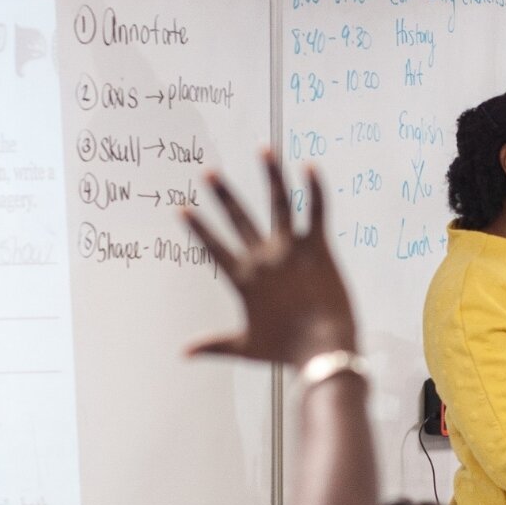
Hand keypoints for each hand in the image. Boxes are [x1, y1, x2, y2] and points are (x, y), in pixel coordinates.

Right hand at [182, 154, 355, 366]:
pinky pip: (316, 211)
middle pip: (238, 219)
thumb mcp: (245, 348)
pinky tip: (310, 167)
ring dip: (270, 174)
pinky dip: (314, 188)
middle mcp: (263, 259)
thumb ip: (213, 346)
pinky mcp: (319, 248)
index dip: (196, 228)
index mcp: (244, 280)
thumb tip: (182, 355)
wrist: (324, 350)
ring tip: (264, 149)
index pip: (213, 248)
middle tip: (208, 172)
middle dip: (222, 194)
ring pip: (278, 203)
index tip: (182, 209)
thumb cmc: (285, 350)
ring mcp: (291, 250)